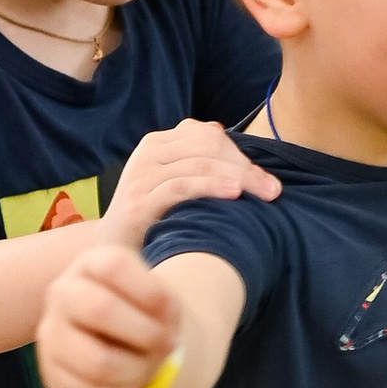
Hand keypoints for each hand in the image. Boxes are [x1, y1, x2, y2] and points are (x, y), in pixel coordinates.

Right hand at [40, 237, 180, 387]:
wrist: (118, 341)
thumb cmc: (140, 311)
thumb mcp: (158, 295)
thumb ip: (163, 302)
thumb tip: (163, 319)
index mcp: (90, 264)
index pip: (114, 266)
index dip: (150, 291)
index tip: (170, 311)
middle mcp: (62, 294)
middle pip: (100, 308)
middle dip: (147, 333)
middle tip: (167, 343)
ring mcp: (51, 335)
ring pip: (98, 362)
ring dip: (137, 371)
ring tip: (148, 367)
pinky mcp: (51, 375)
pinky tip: (127, 384)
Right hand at [102, 115, 278, 247]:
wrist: (113, 251)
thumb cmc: (153, 219)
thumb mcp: (175, 184)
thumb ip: (199, 165)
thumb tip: (235, 150)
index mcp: (158, 143)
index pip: (208, 135)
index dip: (241, 155)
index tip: (267, 182)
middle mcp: (148, 153)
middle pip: (208, 147)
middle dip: (245, 168)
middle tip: (273, 191)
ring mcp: (141, 175)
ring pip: (199, 163)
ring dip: (238, 178)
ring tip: (263, 193)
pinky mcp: (139, 201)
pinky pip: (182, 186)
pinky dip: (211, 187)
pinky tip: (234, 195)